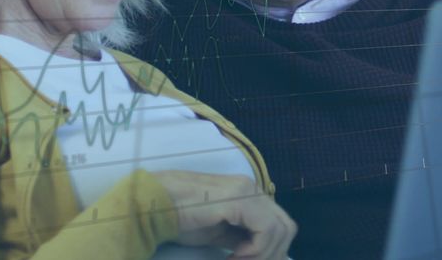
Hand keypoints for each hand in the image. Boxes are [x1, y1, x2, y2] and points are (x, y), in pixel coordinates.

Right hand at [153, 171, 295, 259]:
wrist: (156, 204)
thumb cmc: (181, 218)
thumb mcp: (219, 233)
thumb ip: (241, 239)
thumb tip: (260, 254)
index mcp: (251, 195)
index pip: (280, 225)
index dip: (271, 252)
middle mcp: (254, 189)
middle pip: (286, 228)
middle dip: (272, 255)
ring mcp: (248, 191)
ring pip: (280, 230)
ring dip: (263, 254)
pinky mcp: (241, 199)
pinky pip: (266, 229)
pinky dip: (256, 249)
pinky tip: (234, 255)